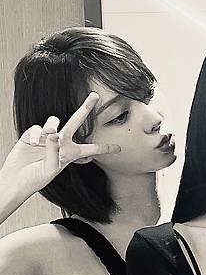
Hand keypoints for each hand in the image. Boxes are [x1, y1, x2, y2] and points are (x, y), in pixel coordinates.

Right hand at [0, 93, 120, 198]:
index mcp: (72, 154)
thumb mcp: (50, 168)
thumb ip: (54, 151)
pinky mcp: (33, 134)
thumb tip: (54, 135)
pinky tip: (33, 143)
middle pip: (76, 121)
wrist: (17, 178)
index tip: (119, 148)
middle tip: (95, 95)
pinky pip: (37, 128)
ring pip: (54, 121)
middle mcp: (62, 143)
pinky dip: (36, 135)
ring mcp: (47, 137)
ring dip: (51, 126)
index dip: (105, 148)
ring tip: (48, 137)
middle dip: (86, 108)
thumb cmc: (36, 178)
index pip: (92, 149)